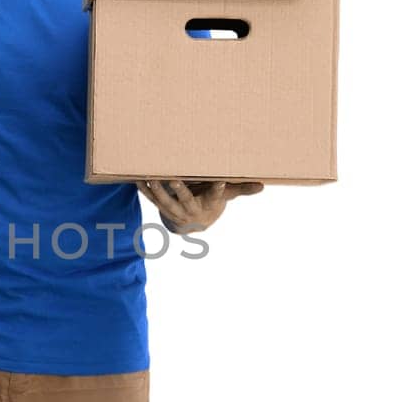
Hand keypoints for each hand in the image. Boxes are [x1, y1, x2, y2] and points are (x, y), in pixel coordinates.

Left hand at [135, 178, 263, 232]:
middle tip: (174, 178)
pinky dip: (146, 191)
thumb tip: (263, 185)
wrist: (196, 224)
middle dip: (180, 190)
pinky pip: (153, 200)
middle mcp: (192, 210)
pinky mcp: (164, 209)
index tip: (219, 182)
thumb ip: (242, 189)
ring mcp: (176, 211)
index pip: (215, 196)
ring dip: (158, 190)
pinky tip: (138, 180)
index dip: (217, 190)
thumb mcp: (227, 196)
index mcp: (209, 204)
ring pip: (166, 201)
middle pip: (185, 200)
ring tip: (152, 177)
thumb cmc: (212, 203)